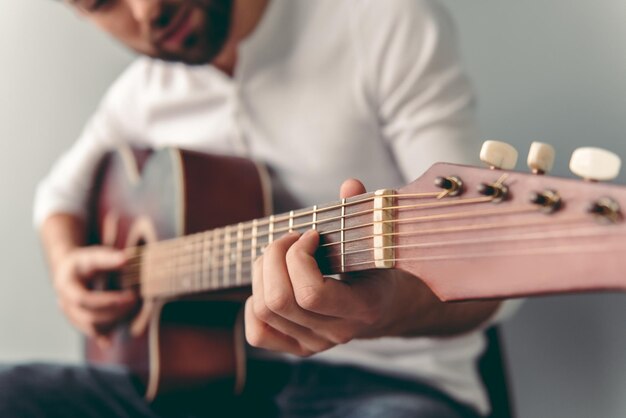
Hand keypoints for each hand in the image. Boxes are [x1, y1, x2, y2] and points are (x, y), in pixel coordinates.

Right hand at [52, 246, 137, 345]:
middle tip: (134, 301)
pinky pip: (92, 332)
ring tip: (131, 308)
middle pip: (88, 317)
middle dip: (114, 312)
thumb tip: (126, 259)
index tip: (130, 296)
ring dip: (113, 321)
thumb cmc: (84, 262)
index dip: (108, 301)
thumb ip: (108, 258)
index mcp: (65, 286)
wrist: (70, 272)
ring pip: (91, 328)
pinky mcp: (78, 323)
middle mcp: (64, 303)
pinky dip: (105, 334)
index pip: (84, 299)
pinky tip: (112, 340)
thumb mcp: (93, 255)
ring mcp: (70, 315)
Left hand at [244, 179, 403, 355]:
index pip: (312, 294)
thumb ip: (364, 212)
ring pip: (264, 310)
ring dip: (262, 272)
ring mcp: (315, 344)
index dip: (299, 257)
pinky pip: (258, 333)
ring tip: (280, 254)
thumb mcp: (377, 240)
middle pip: (279, 301)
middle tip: (291, 239)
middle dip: (275, 257)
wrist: (385, 307)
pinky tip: (273, 283)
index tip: (311, 235)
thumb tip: (350, 185)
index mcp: (362, 307)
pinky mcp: (298, 348)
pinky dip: (254, 304)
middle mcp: (336, 333)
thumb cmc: (378, 266)